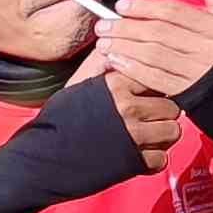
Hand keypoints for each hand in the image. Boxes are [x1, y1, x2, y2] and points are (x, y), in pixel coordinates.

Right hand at [68, 45, 180, 169]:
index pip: (156, 77)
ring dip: (163, 137)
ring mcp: (131, 135)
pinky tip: (139, 157)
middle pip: (172, 106)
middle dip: (163, 115)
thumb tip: (119, 50)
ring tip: (149, 139)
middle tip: (151, 121)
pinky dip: (153, 161)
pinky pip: (162, 159)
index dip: (155, 88)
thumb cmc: (57, 121)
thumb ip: (103, 68)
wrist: (39, 158)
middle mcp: (127, 106)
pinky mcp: (131, 162)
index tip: (149, 96)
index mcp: (115, 83)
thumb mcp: (78, 85)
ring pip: (172, 131)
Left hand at [105, 0, 212, 100]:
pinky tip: (116, 62)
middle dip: (127, 28)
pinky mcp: (186, 92)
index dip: (144, 7)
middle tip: (103, 26)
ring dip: (125, 48)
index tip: (121, 6)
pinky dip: (132, 69)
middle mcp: (207, 48)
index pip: (173, 12)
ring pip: (153, 55)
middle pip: (159, 33)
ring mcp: (196, 72)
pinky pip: (155, 78)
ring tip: (104, 44)